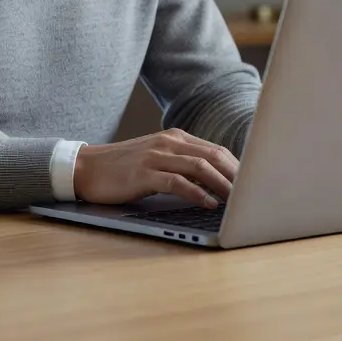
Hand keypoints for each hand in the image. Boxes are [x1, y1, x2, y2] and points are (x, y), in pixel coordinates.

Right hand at [73, 129, 238, 208]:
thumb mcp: (157, 161)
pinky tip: (208, 203)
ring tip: (237, 200)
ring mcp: (156, 155)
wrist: (87, 168)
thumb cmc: (125, 169)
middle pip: (213, 155)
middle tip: (253, 194)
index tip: (253, 184)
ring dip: (222, 184)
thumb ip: (183, 166)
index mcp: (175, 138)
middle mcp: (169, 142)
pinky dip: (196, 192)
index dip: (237, 167)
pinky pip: (176, 181)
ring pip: (199, 166)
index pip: (215, 150)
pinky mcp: (144, 173)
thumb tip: (215, 184)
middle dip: (236, 175)